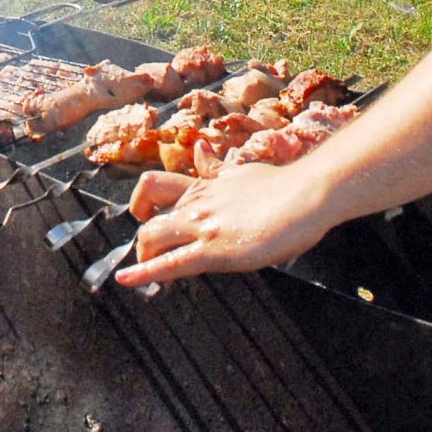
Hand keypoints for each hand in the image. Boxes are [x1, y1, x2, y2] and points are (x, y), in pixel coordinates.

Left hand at [113, 160, 335, 286]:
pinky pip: (170, 263)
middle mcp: (197, 202)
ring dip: (143, 256)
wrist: (306, 194)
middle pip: (148, 214)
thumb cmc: (283, 186)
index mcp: (203, 185)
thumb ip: (215, 167)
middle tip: (148, 253)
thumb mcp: (241, 171)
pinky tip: (125, 280)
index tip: (142, 214)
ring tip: (142, 272)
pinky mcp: (214, 250)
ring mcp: (203, 225)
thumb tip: (200, 151)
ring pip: (152, 237)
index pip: (156, 186)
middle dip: (143, 237)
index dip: (143, 202)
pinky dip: (143, 273)